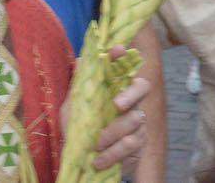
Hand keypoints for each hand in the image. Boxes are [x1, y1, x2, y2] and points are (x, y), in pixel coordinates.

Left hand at [59, 45, 151, 173]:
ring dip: (113, 132)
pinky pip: (130, 144)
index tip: (117, 49)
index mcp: (114, 89)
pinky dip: (113, 153)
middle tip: (117, 104)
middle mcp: (130, 101)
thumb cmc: (80, 132)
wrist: (83, 164)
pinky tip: (99, 160)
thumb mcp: (72, 111)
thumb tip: (81, 60)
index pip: (122, 68)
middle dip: (131, 93)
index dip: (122, 58)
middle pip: (142, 87)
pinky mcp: (138, 143)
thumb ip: (78, 88)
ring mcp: (136, 122)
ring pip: (135, 119)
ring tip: (95, 145)